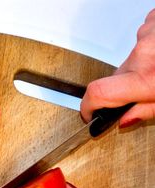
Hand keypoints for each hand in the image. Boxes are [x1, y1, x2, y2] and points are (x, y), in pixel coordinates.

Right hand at [80, 9, 154, 126]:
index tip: (88, 114)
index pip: (97, 94)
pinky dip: (151, 47)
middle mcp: (143, 54)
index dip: (87, 107)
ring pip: (131, 57)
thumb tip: (124, 119)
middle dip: (126, 85)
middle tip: (146, 90)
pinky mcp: (152, 20)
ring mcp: (147, 34)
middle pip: (116, 76)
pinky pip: (143, 39)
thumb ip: (147, 111)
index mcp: (147, 79)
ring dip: (142, 64)